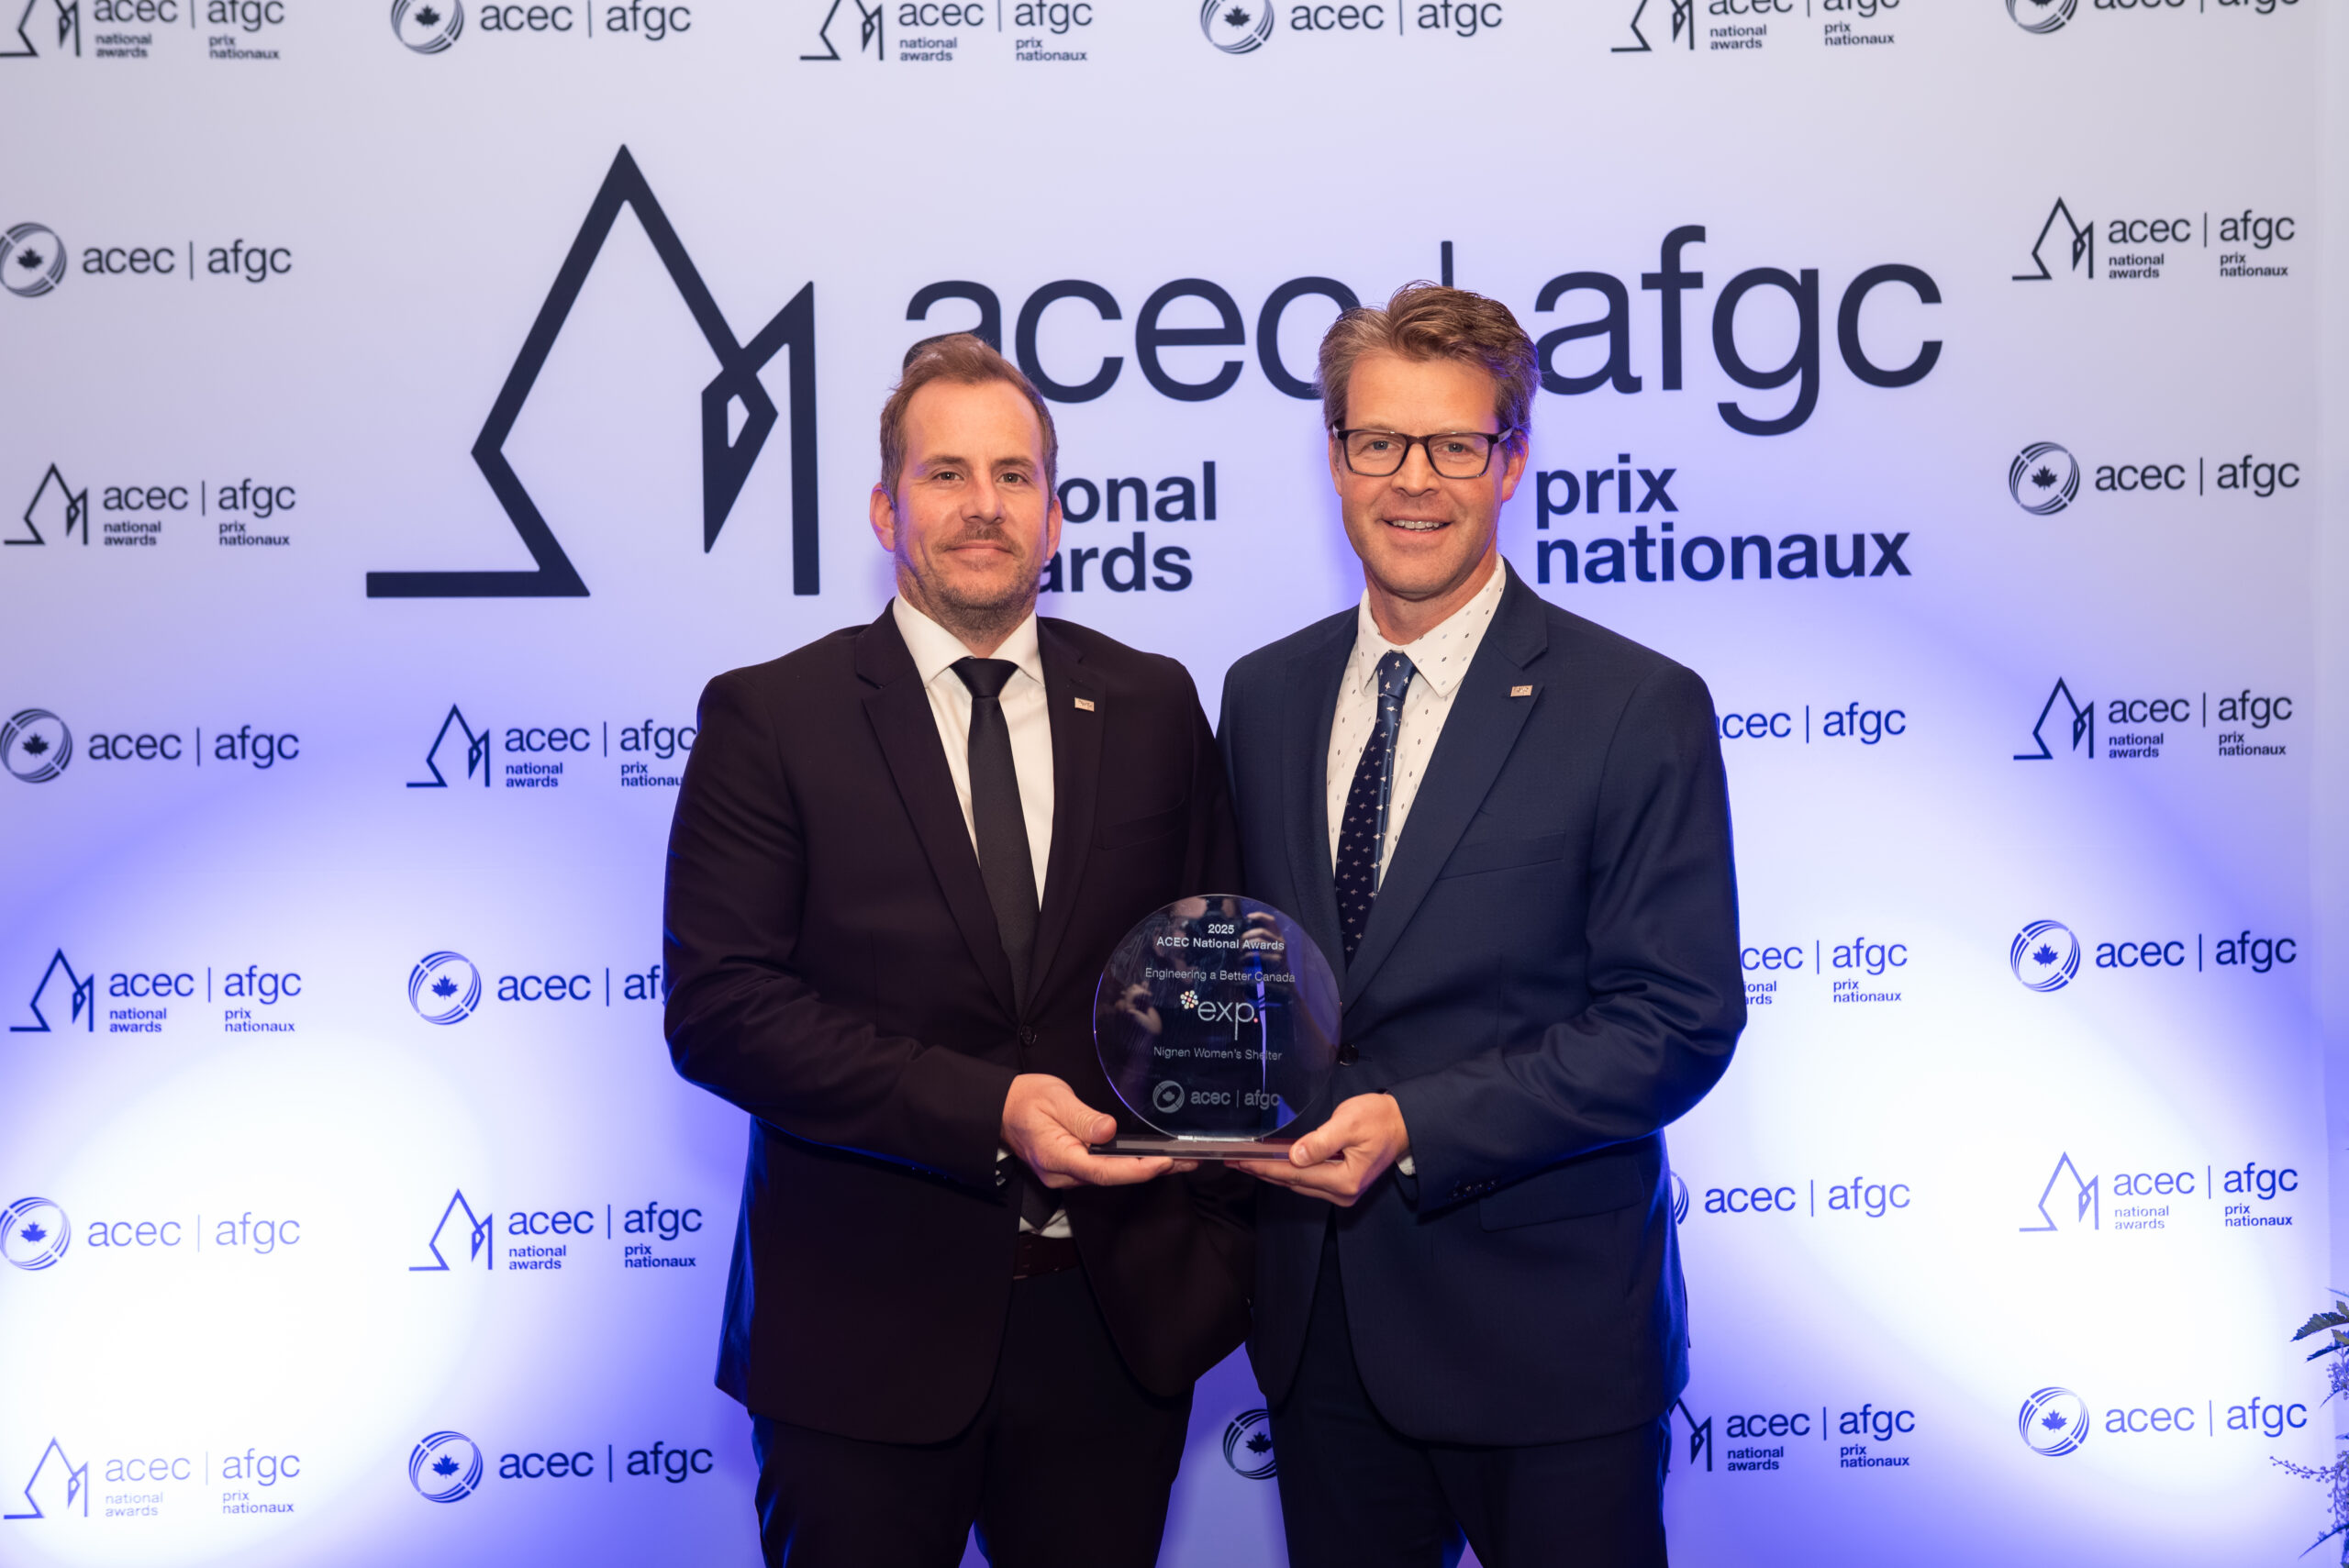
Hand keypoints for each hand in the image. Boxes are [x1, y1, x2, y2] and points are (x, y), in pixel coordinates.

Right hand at [1000, 1073, 1196, 1188]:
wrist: (1001, 1109)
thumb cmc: (1025, 1100)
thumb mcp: (1055, 1098)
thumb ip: (1082, 1117)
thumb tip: (1108, 1130)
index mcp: (1057, 1156)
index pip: (1104, 1171)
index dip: (1137, 1169)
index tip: (1164, 1162)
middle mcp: (1061, 1173)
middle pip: (1112, 1178)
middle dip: (1150, 1171)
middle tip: (1187, 1161)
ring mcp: (1064, 1174)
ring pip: (1109, 1177)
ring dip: (1142, 1169)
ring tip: (1177, 1160)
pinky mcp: (1069, 1169)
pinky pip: (1102, 1172)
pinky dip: (1127, 1167)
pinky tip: (1148, 1160)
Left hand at [1236, 1092, 1408, 1206]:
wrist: (1403, 1124)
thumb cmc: (1380, 1119)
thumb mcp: (1349, 1123)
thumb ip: (1321, 1141)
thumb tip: (1295, 1156)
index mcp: (1345, 1179)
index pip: (1295, 1174)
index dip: (1265, 1167)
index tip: (1241, 1161)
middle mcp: (1343, 1192)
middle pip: (1293, 1182)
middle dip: (1263, 1171)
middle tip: (1235, 1162)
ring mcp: (1343, 1191)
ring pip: (1299, 1184)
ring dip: (1273, 1173)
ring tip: (1247, 1163)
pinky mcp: (1342, 1185)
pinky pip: (1308, 1181)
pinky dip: (1289, 1173)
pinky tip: (1274, 1164)